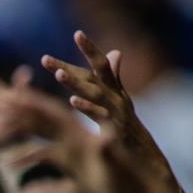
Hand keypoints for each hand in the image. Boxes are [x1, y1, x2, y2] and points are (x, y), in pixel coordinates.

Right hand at [0, 84, 145, 192]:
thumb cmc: (131, 187)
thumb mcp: (119, 171)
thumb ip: (109, 155)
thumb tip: (103, 141)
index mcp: (84, 138)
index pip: (55, 114)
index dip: (35, 102)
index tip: (15, 91)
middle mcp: (76, 140)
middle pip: (44, 118)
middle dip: (21, 108)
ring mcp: (74, 151)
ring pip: (42, 134)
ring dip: (21, 127)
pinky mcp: (75, 165)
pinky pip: (48, 157)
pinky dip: (29, 158)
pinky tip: (11, 166)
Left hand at [40, 31, 169, 181]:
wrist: (146, 159)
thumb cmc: (129, 130)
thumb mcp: (121, 101)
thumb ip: (114, 77)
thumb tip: (115, 52)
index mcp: (115, 90)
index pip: (101, 66)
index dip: (90, 49)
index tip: (77, 32)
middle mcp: (117, 96)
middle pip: (93, 76)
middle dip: (70, 65)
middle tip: (46, 58)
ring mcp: (117, 112)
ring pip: (94, 93)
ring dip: (75, 83)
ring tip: (58, 74)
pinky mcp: (116, 129)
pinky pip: (101, 116)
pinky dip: (88, 108)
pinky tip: (72, 102)